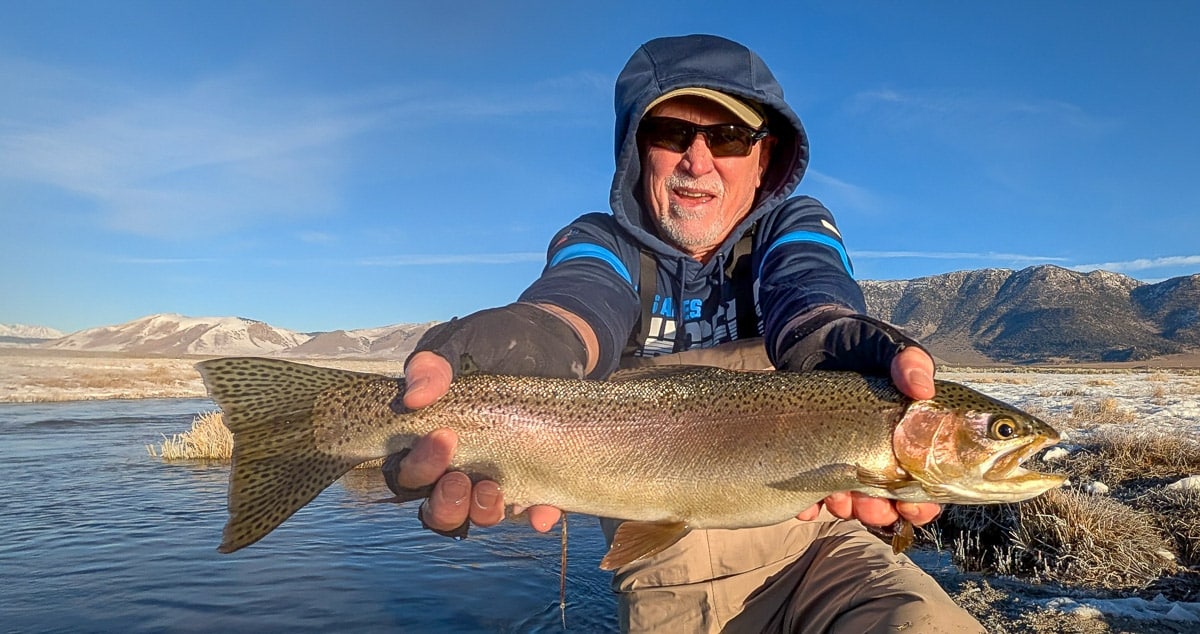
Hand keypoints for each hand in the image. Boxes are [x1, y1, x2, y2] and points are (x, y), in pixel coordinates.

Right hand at [399, 351, 561, 532]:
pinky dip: (537, 515)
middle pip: (436, 507)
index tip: (444, 436)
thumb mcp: (461, 343)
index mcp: (428, 438)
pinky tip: (543, 512)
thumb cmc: (495, 343)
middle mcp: (458, 464)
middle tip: (461, 477)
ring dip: (481, 512)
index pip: (407, 472)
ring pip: (477, 516)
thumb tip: (415, 398)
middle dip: (445, 501)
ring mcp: (496, 474)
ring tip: (493, 490)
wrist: (554, 340)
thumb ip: (433, 364)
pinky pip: (534, 510)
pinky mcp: (536, 478)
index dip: (418, 466)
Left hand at [795, 346, 940, 526]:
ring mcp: (844, 459)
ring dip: (850, 510)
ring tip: (843, 501)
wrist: (810, 339)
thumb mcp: (886, 346)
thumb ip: (908, 361)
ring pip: (853, 503)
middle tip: (878, 508)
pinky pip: (811, 495)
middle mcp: (880, 452)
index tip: (918, 507)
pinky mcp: (811, 460)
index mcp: (908, 435)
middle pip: (890, 501)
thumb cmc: (858, 343)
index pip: (926, 480)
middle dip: (885, 512)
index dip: (926, 502)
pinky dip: (811, 506)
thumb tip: (923, 387)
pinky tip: (809, 505)